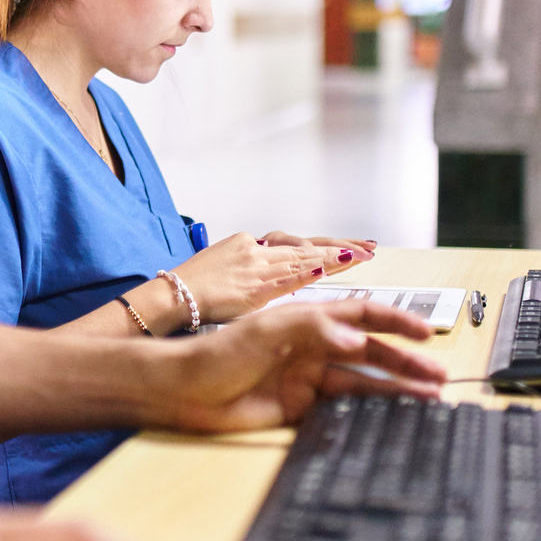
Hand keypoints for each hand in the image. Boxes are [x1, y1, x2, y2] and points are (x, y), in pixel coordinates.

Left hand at [154, 300, 446, 434]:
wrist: (183, 391)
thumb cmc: (217, 353)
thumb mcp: (267, 331)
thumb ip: (314, 330)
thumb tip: (356, 340)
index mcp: (307, 320)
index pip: (361, 315)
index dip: (395, 322)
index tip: (425, 333)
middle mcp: (312, 347)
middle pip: (370, 352)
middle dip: (405, 363)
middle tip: (438, 376)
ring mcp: (307, 378)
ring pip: (362, 382)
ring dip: (395, 389)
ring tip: (428, 398)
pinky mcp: (299, 408)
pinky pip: (342, 407)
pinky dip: (368, 410)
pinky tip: (391, 414)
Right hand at [173, 231, 376, 322]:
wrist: (172, 297)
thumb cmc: (193, 291)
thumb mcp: (228, 274)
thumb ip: (258, 276)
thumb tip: (286, 284)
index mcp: (249, 245)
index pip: (295, 243)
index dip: (325, 246)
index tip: (351, 248)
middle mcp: (255, 250)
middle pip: (304, 246)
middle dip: (339, 248)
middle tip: (368, 248)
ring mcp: (254, 265)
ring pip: (301, 258)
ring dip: (332, 258)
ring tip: (359, 258)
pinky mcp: (251, 284)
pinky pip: (284, 277)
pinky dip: (307, 273)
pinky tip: (327, 271)